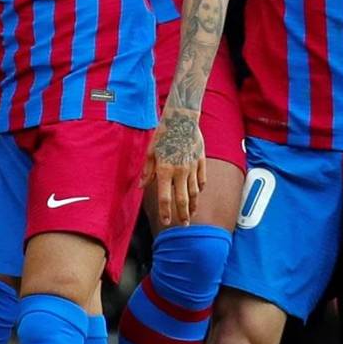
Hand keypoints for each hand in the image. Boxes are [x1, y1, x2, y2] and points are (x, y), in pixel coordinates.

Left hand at [140, 105, 205, 226]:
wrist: (182, 119)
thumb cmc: (163, 134)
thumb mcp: (150, 152)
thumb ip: (147, 171)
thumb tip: (141, 186)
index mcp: (165, 170)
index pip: (165, 197)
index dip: (166, 212)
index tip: (166, 222)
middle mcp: (180, 172)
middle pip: (182, 199)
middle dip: (183, 214)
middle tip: (184, 224)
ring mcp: (192, 167)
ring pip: (195, 192)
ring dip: (193, 205)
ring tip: (192, 213)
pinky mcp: (201, 161)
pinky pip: (202, 179)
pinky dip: (200, 188)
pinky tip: (198, 193)